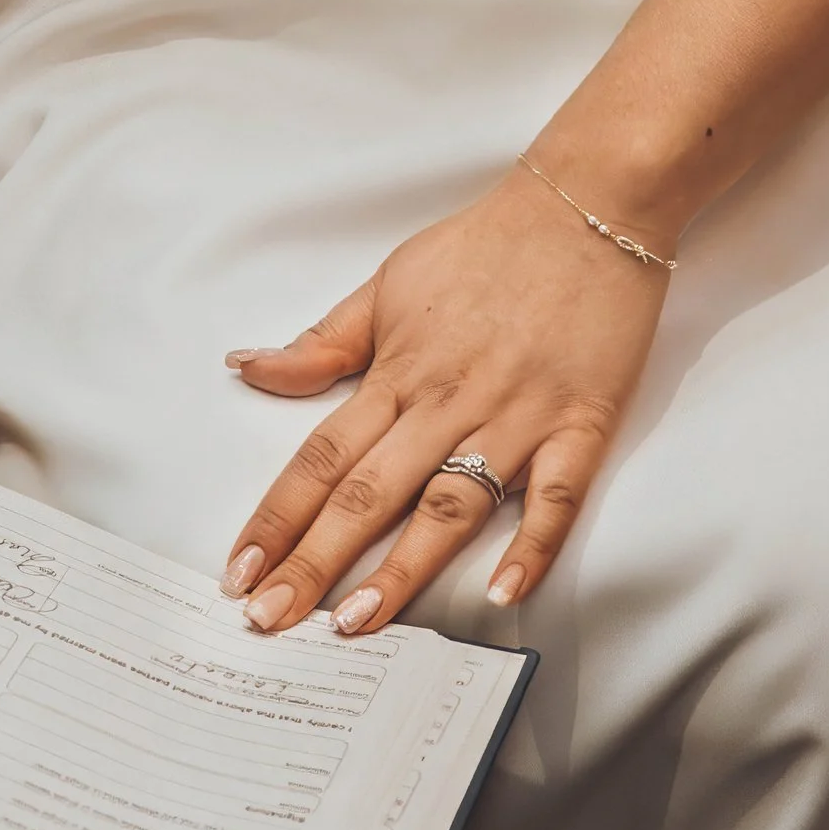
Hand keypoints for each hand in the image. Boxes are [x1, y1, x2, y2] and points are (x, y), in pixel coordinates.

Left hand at [220, 168, 668, 638]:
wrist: (588, 204)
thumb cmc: (485, 245)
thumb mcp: (389, 282)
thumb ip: (323, 342)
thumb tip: (248, 368)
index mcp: (398, 371)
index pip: (322, 457)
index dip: (277, 518)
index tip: (239, 572)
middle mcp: (448, 401)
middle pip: (369, 494)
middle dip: (314, 563)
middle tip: (269, 622)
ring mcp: (515, 417)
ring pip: (449, 506)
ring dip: (400, 569)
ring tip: (356, 625)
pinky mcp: (579, 424)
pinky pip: (555, 497)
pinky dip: (531, 546)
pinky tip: (503, 594)